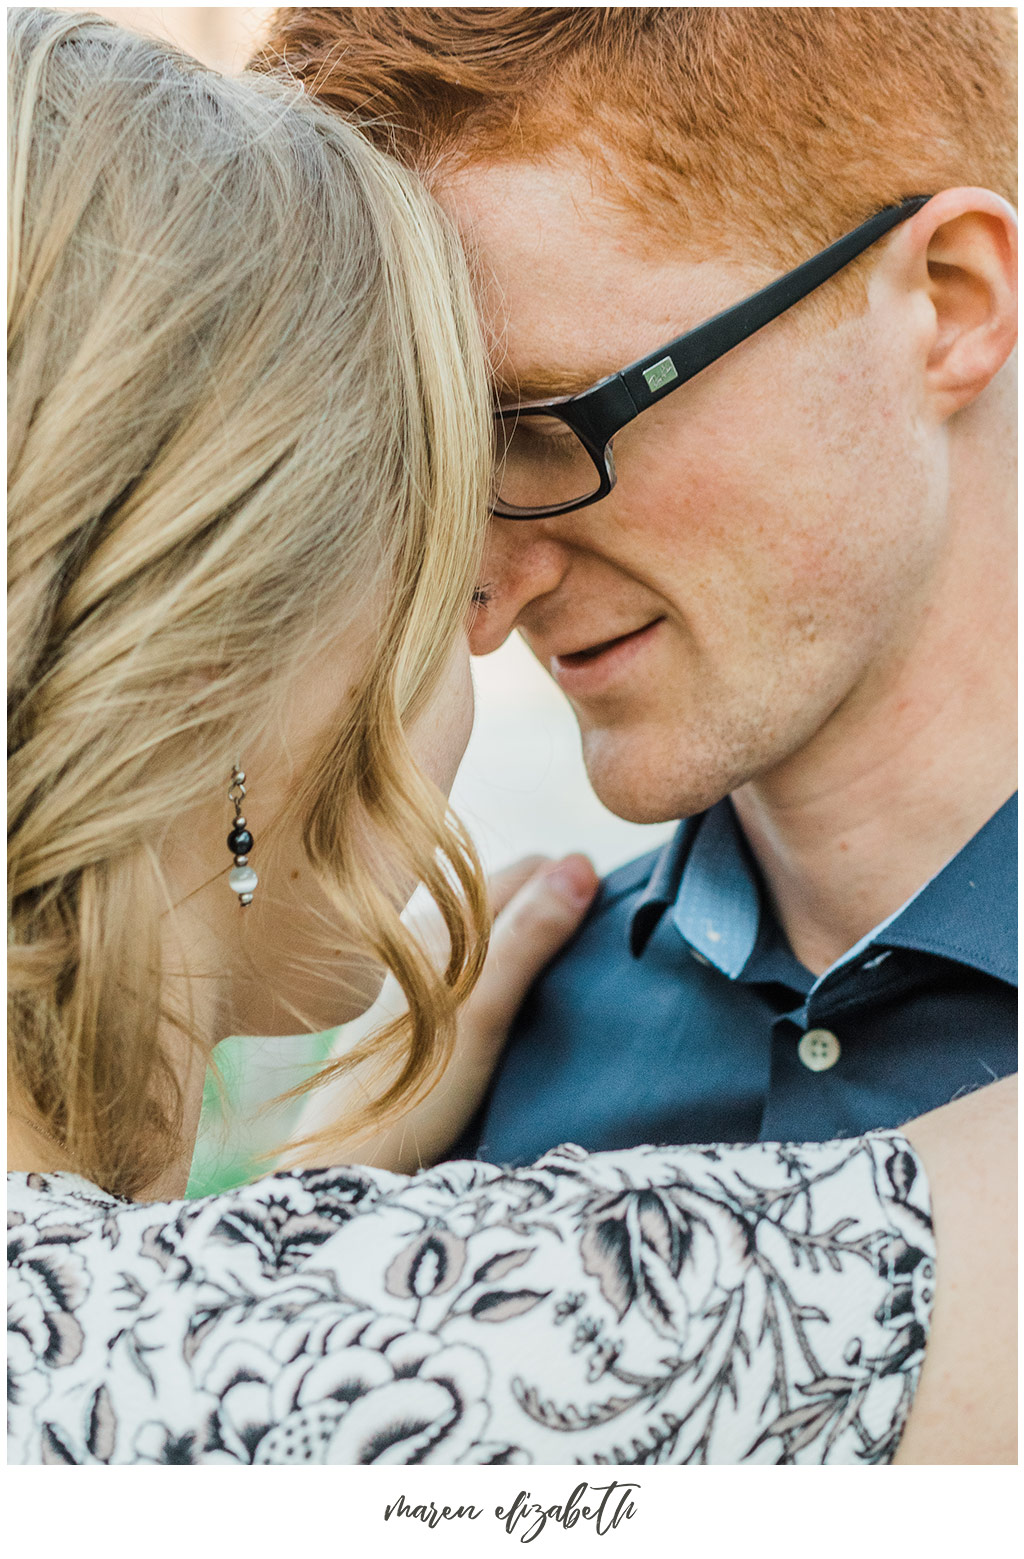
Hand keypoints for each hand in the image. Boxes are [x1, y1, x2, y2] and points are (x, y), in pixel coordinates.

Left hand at [284, 854, 599, 1172]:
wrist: (353, 1155)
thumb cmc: (418, 1086)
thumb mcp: (484, 1009)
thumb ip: (529, 934)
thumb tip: (582, 861)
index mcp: (447, 919)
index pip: (536, 870)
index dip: (580, 891)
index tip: (613, 932)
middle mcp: (433, 931)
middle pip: (520, 897)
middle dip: (564, 916)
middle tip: (599, 964)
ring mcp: (427, 967)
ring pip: (505, 932)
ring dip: (541, 948)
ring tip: (571, 991)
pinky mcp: (426, 1004)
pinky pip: (488, 966)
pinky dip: (517, 976)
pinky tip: (528, 1013)